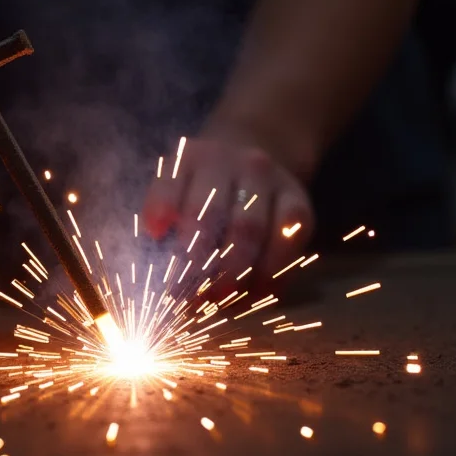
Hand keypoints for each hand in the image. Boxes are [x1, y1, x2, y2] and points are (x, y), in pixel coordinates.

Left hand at [141, 135, 313, 295]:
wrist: (254, 163)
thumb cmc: (203, 190)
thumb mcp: (178, 190)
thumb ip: (164, 221)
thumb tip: (156, 273)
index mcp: (190, 158)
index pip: (170, 182)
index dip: (161, 207)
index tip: (155, 234)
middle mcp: (231, 162)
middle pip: (211, 211)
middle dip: (195, 259)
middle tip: (184, 293)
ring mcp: (268, 179)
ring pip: (251, 228)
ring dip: (232, 271)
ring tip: (219, 297)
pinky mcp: (299, 200)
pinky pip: (288, 238)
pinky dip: (271, 270)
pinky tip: (256, 291)